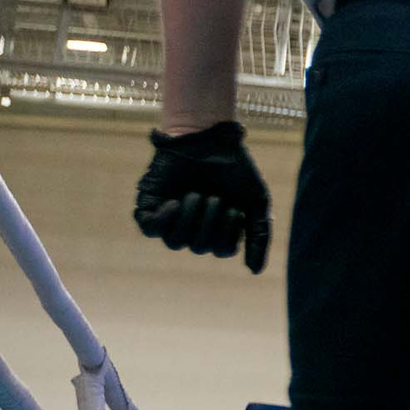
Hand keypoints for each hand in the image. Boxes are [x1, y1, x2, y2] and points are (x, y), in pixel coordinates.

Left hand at [134, 122, 270, 272]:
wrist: (209, 138)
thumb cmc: (235, 168)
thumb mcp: (256, 201)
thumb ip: (259, 235)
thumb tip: (255, 271)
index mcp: (218, 228)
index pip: (221, 250)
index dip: (228, 234)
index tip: (234, 209)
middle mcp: (194, 227)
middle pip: (198, 247)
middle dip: (209, 223)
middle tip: (215, 198)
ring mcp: (171, 218)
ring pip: (174, 241)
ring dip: (189, 219)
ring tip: (196, 195)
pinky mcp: (150, 206)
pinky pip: (151, 229)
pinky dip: (165, 220)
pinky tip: (176, 203)